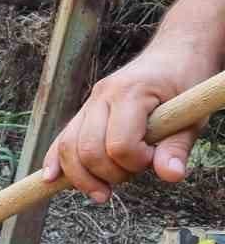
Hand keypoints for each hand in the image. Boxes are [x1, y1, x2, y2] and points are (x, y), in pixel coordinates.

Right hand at [42, 37, 216, 201]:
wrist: (175, 52)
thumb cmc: (185, 81)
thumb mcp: (192, 115)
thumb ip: (178, 147)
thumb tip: (171, 176)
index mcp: (130, 93)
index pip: (119, 145)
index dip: (136, 162)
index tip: (154, 157)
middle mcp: (103, 96)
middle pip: (87, 150)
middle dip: (109, 174)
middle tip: (135, 171)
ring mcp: (90, 103)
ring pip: (68, 148)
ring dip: (82, 177)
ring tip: (103, 191)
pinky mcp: (84, 111)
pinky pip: (62, 140)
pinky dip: (55, 162)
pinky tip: (51, 180)